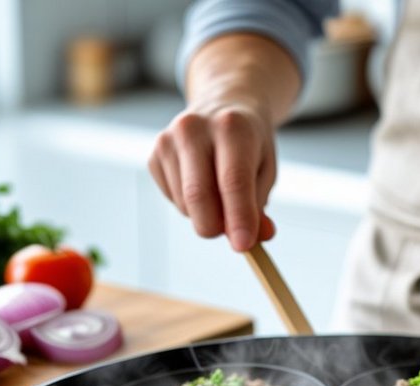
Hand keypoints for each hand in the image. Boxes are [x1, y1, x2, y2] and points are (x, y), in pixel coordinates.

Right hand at [148, 102, 277, 252]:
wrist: (224, 106)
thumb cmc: (249, 144)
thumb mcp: (265, 170)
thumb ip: (258, 207)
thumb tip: (249, 241)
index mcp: (232, 126)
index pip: (233, 180)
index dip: (239, 218)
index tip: (243, 245)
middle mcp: (194, 127)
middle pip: (199, 195)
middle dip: (216, 226)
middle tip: (233, 235)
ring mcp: (168, 139)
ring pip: (185, 204)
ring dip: (206, 215)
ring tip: (220, 191)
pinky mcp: (154, 154)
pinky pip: (172, 200)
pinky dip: (190, 206)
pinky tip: (200, 182)